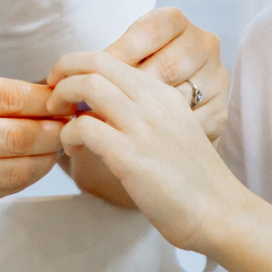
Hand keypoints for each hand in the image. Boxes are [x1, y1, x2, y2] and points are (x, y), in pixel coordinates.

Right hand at [0, 69, 66, 217]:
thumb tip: (41, 97)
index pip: (6, 96)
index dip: (44, 100)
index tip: (65, 98)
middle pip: (16, 135)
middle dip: (54, 130)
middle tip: (75, 123)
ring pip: (13, 169)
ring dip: (45, 158)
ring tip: (60, 144)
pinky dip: (24, 176)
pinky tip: (34, 164)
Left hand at [49, 51, 254, 255]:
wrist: (220, 213)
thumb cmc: (193, 180)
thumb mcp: (173, 129)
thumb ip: (145, 112)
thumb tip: (103, 105)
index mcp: (163, 93)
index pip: (111, 58)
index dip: (79, 64)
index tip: (65, 81)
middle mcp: (154, 102)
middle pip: (96, 62)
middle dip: (63, 70)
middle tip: (51, 92)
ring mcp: (143, 127)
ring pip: (87, 85)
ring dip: (61, 97)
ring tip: (57, 116)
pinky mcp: (130, 155)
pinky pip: (84, 126)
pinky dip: (67, 134)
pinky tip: (71, 148)